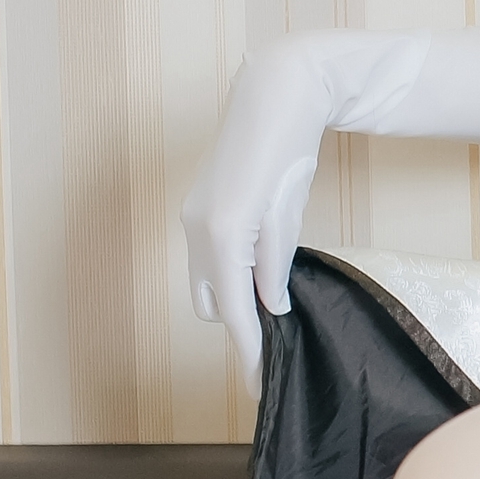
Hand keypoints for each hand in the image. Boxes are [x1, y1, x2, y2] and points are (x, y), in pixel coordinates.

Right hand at [182, 41, 344, 380]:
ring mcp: (191, 218)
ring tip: (270, 306)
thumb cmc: (288, 150)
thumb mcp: (288, 217)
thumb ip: (274, 266)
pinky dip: (227, 274)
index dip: (248, 350)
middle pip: (211, 304)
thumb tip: (270, 307)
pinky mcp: (197, 207)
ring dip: (231, 298)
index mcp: (222, 235)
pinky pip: (206, 258)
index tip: (260, 382)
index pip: (233, 312)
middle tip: (276, 343)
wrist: (274, 96)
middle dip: (238, 326)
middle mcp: (196, 230)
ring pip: (205, 282)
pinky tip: (256, 274)